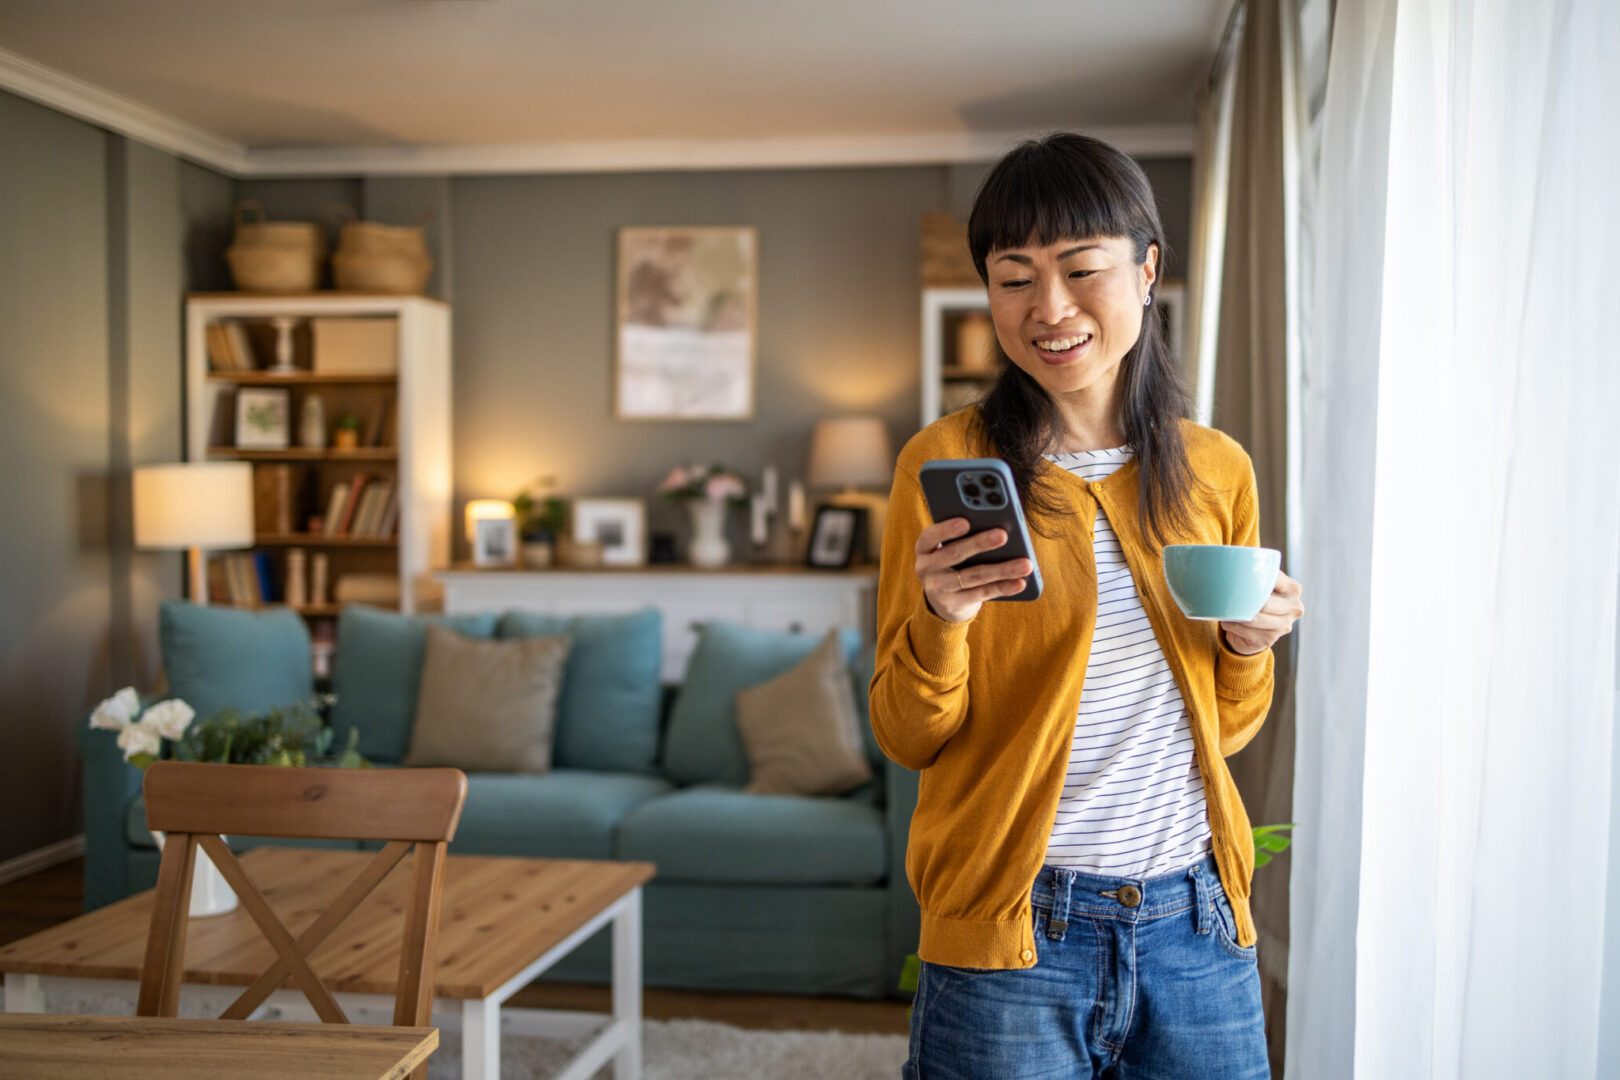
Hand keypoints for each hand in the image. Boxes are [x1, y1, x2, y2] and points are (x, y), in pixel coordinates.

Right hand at [914, 518, 1031, 623]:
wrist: (943, 600)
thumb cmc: (953, 562)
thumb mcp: (949, 548)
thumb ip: (964, 536)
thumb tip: (998, 527)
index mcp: (924, 548)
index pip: (930, 536)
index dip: (946, 529)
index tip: (966, 522)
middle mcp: (926, 568)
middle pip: (954, 554)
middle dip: (980, 543)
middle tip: (1003, 535)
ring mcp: (938, 588)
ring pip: (973, 576)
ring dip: (1002, 569)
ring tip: (1025, 564)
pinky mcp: (953, 604)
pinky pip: (982, 594)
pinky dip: (1003, 587)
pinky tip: (1020, 582)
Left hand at [1220, 569, 1304, 654]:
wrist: (1257, 630)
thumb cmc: (1256, 600)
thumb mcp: (1260, 585)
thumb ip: (1255, 573)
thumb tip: (1229, 562)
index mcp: (1293, 589)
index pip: (1273, 578)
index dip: (1254, 578)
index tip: (1239, 576)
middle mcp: (1294, 607)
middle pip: (1265, 603)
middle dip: (1245, 601)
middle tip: (1230, 596)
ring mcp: (1284, 625)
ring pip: (1253, 618)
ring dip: (1236, 614)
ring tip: (1226, 609)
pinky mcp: (1270, 639)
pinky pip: (1244, 630)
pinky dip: (1232, 625)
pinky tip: (1229, 621)